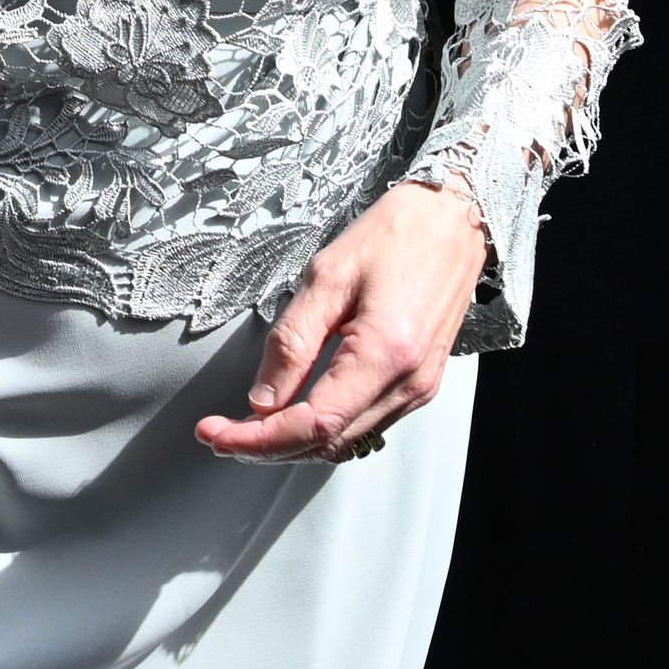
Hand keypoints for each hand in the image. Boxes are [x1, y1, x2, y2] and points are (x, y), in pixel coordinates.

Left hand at [197, 180, 485, 462]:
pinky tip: (293, 413)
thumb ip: (292, 341)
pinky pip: (365, 424)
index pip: (314, 424)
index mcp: (386, 354)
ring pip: (347, 442)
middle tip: (220, 433)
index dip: (259, 439)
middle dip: (269, 448)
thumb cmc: (395, 235)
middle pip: (329, 445)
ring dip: (294, 443)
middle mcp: (409, 384)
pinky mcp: (420, 384)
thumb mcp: (326, 275)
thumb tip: (262, 398)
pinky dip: (324, 429)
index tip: (216, 433)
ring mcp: (420, 389)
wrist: (452, 221)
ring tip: (247, 427)